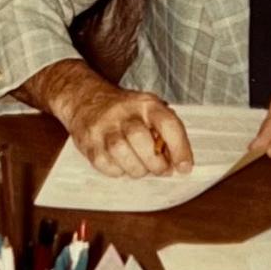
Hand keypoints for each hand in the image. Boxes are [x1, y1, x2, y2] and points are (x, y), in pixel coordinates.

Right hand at [16, 59, 192, 177]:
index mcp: (146, 104)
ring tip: (141, 168)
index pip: (167, 123)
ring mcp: (104, 127)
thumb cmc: (124, 110)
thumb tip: (179, 161)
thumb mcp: (148, 109)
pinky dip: (118, 171)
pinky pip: (105, 164)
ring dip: (136, 169)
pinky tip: (122, 164)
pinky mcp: (89, 142)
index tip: (185, 167)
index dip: (180, 148)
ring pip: (121, 153)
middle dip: (155, 163)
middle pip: (141, 139)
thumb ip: (164, 131)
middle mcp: (124, 113)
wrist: (85, 99)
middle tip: (161, 170)